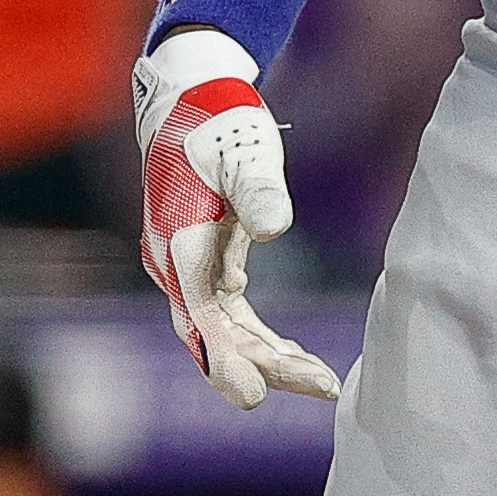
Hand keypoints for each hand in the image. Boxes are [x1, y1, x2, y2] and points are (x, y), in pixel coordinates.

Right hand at [134, 28, 339, 409]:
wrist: (192, 100)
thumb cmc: (220, 123)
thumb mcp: (246, 152)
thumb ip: (259, 191)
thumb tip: (275, 229)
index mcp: (177, 242)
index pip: (200, 315)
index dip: (225, 358)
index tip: (255, 395)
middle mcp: (174, 263)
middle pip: (215, 332)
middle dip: (263, 365)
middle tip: (321, 388)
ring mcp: (187, 267)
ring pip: (224, 329)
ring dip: (268, 357)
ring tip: (322, 382)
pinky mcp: (207, 263)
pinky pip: (231, 315)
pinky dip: (261, 337)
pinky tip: (295, 356)